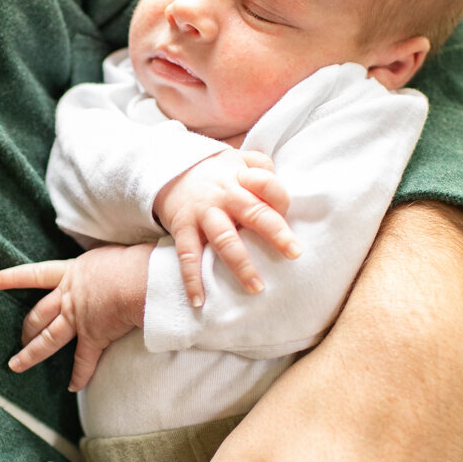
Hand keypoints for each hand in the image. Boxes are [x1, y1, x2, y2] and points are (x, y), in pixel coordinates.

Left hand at [0, 243, 152, 389]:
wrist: (138, 279)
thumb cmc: (131, 261)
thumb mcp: (108, 255)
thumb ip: (101, 264)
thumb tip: (108, 264)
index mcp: (72, 273)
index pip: (35, 274)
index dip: (13, 278)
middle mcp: (69, 297)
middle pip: (38, 314)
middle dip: (26, 328)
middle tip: (17, 338)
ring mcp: (79, 319)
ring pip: (48, 339)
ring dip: (31, 354)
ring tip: (16, 365)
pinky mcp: (94, 337)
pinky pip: (83, 360)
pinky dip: (79, 375)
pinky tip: (73, 387)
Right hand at [153, 149, 300, 307]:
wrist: (168, 170)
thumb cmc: (214, 173)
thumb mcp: (237, 160)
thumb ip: (261, 166)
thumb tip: (281, 180)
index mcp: (241, 179)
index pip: (267, 184)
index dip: (278, 196)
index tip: (288, 214)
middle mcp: (224, 196)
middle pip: (253, 213)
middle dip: (275, 233)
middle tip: (294, 253)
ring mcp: (203, 213)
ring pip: (224, 240)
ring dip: (241, 265)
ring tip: (256, 288)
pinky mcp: (182, 228)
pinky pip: (188, 256)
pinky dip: (192, 279)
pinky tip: (199, 301)